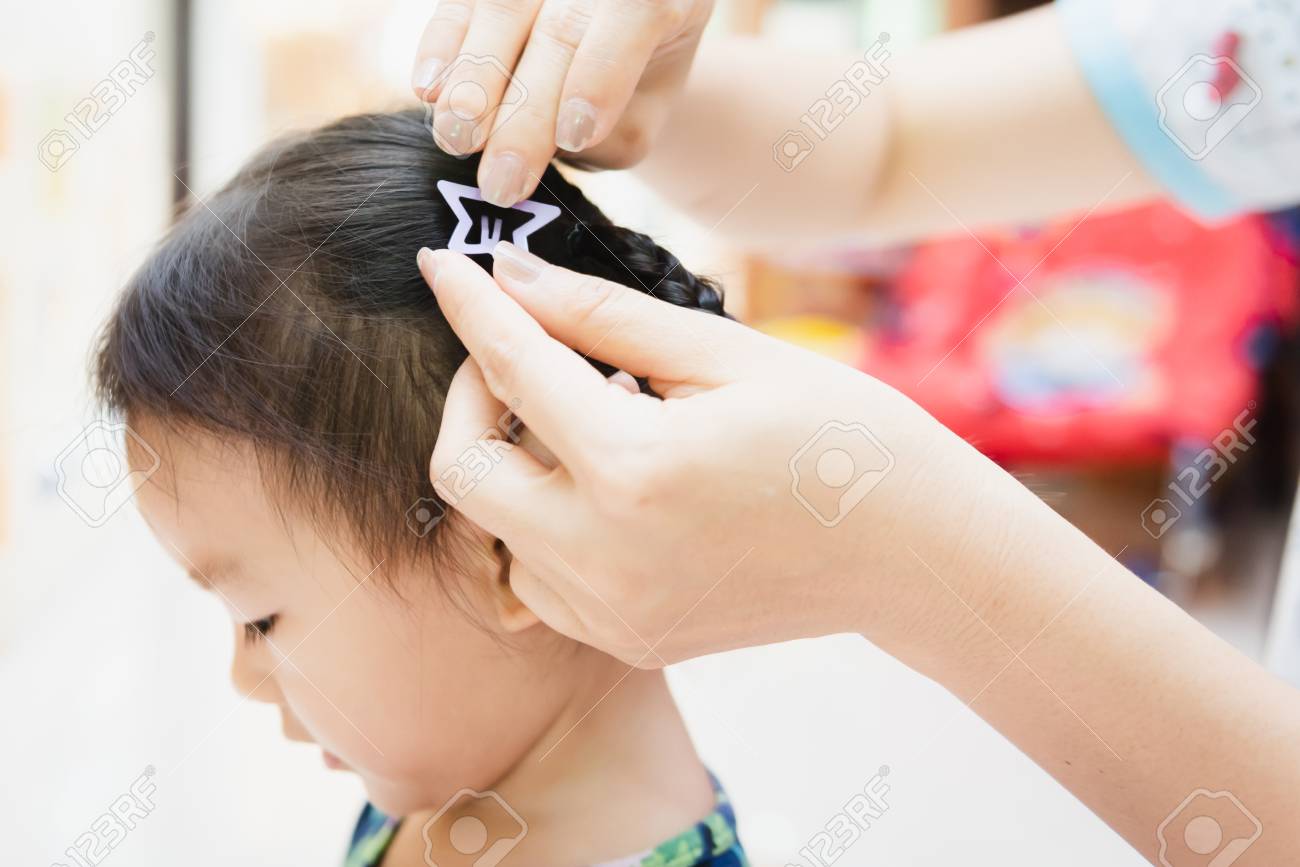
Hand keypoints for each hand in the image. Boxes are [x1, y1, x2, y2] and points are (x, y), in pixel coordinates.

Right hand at [410, 0, 712, 207]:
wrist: (619, 28)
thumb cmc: (634, 79)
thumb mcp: (646, 113)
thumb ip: (616, 134)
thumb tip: (556, 147)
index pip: (634, 18)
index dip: (599, 76)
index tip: (573, 137)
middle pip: (560, 30)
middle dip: (525, 112)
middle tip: (501, 180)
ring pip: (502, 8)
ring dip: (473, 80)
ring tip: (457, 141)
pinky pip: (459, 1)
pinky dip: (440, 45)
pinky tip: (428, 90)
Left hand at [416, 242, 1003, 665]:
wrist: (911, 554)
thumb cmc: (839, 434)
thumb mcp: (724, 354)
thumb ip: (602, 316)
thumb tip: (510, 276)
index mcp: (635, 468)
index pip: (510, 367)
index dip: (469, 304)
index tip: (444, 264)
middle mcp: (604, 555)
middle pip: (462, 469)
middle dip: (469, 397)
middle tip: (515, 353)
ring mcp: (612, 611)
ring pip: (494, 527)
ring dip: (512, 460)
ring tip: (582, 417)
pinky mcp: (628, 639)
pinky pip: (539, 575)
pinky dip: (545, 520)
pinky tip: (603, 482)